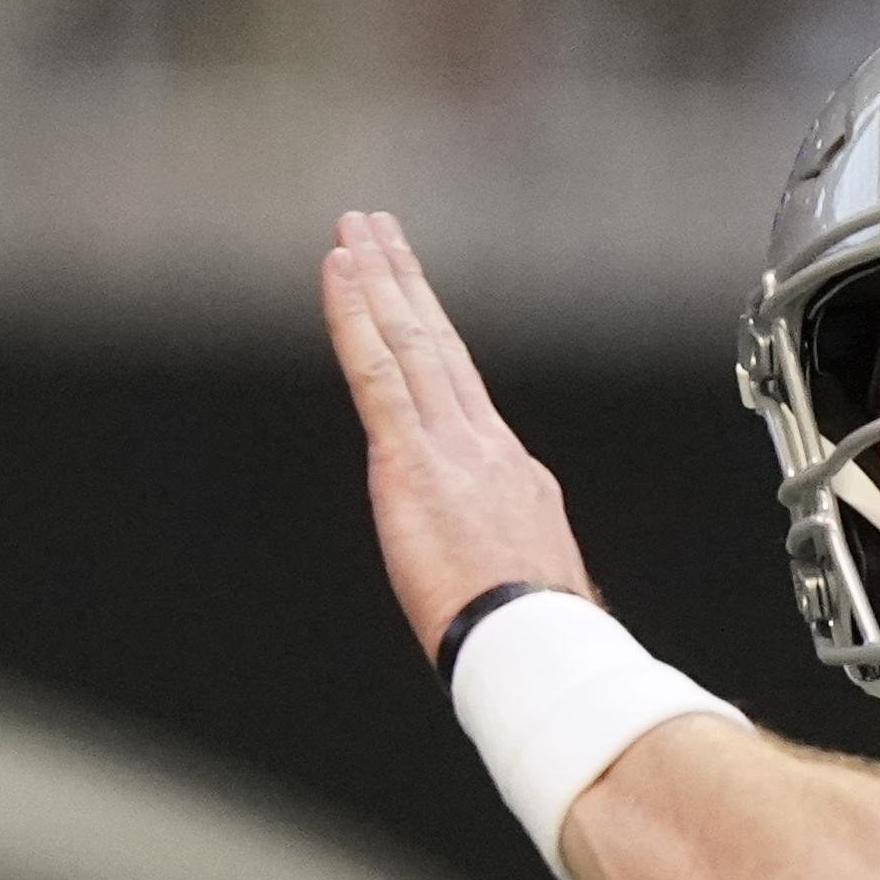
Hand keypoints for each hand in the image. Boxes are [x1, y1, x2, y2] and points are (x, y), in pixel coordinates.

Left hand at [322, 210, 595, 656]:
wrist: (540, 649)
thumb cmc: (533, 638)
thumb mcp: (527, 581)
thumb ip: (502, 552)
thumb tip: (494, 559)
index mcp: (511, 473)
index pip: (460, 388)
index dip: (433, 335)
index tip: (413, 297)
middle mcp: (485, 445)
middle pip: (438, 344)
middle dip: (406, 283)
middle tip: (381, 230)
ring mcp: (451, 446)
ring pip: (408, 341)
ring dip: (378, 280)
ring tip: (355, 231)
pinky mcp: (413, 461)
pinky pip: (376, 372)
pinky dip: (354, 317)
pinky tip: (339, 273)